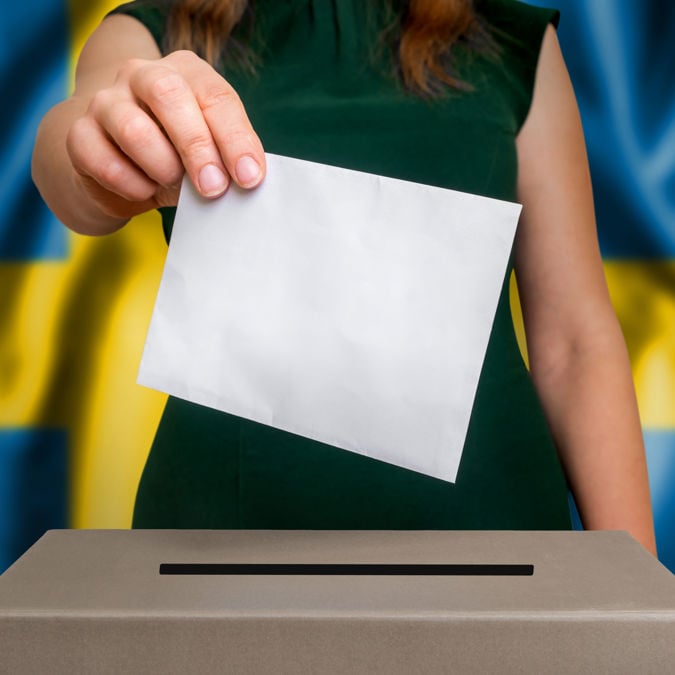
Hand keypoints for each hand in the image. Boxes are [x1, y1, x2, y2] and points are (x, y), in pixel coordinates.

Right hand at [65, 50, 264, 219]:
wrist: (120, 169)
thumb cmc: (178, 157)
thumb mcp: (210, 153)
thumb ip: (227, 158)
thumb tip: (247, 179)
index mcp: (185, 72)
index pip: (214, 96)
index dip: (235, 139)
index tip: (249, 177)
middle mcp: (141, 75)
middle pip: (168, 95)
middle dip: (197, 147)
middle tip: (213, 188)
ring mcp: (105, 102)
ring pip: (134, 130)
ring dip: (163, 168)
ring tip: (173, 184)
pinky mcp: (80, 135)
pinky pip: (105, 162)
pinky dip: (132, 185)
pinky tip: (144, 191)